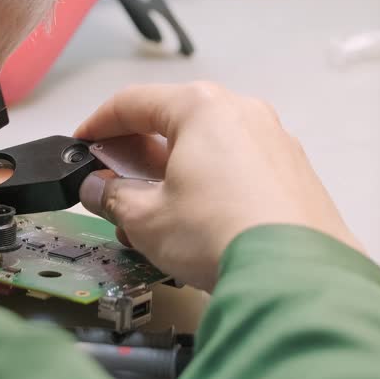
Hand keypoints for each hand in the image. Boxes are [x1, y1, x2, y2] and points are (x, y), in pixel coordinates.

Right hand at [74, 82, 361, 291]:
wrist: (295, 276)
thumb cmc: (221, 233)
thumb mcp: (146, 218)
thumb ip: (112, 197)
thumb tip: (98, 189)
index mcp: (203, 107)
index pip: (135, 102)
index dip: (100, 124)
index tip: (84, 143)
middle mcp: (244, 113)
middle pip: (176, 122)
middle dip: (139, 154)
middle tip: (114, 182)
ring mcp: (276, 143)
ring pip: (210, 148)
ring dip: (174, 175)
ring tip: (152, 216)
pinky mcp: (296, 175)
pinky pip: (240, 170)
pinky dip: (211, 187)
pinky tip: (196, 224)